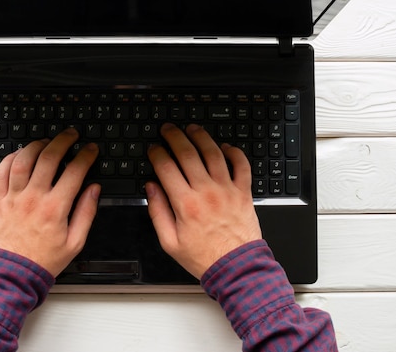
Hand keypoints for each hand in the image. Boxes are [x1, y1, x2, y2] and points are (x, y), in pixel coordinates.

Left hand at [0, 128, 100, 275]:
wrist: (13, 274)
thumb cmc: (43, 260)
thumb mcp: (75, 242)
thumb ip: (86, 213)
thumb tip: (94, 190)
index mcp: (55, 208)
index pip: (74, 171)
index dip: (86, 155)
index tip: (90, 149)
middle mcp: (34, 198)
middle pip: (49, 158)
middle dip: (63, 141)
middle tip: (71, 135)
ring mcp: (14, 197)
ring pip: (23, 160)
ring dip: (36, 145)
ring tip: (46, 141)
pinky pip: (1, 172)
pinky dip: (10, 158)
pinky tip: (20, 154)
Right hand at [146, 123, 261, 278]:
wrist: (236, 267)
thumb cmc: (203, 257)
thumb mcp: (170, 242)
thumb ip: (158, 212)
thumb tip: (151, 189)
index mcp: (185, 204)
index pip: (166, 168)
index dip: (157, 154)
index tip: (153, 149)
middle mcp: (206, 192)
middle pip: (188, 153)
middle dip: (174, 137)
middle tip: (168, 129)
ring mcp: (226, 189)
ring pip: (213, 153)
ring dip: (201, 137)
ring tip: (192, 129)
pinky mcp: (243, 192)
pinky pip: (241, 165)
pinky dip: (233, 152)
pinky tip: (224, 147)